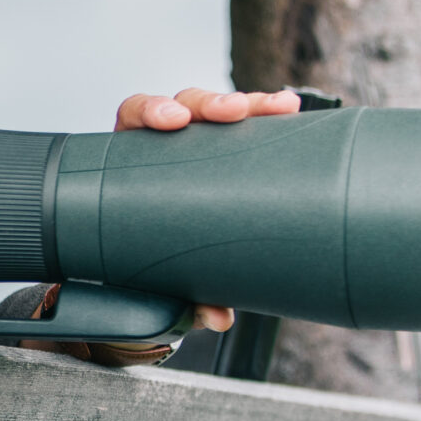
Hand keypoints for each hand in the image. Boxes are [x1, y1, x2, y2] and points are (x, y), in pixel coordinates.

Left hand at [22, 85, 303, 364]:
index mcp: (130, 158)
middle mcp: (164, 143)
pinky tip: (290, 110)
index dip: (150, 110)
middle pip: (184, 106)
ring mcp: (197, 143)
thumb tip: (218, 317)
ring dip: (250, 105)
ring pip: (221, 111)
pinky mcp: (226, 151)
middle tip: (233, 112)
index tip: (170, 120)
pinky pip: (248, 126)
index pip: (135, 117)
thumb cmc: (146, 262)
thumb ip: (184, 297)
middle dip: (210, 104)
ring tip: (279, 107)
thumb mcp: (159, 279)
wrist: (157, 266)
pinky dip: (268, 118)